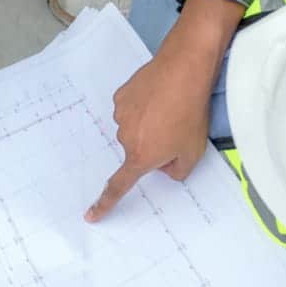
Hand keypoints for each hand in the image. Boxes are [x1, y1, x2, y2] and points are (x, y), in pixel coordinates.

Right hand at [84, 49, 218, 220]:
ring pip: (134, 128)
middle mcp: (125, 138)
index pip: (119, 185)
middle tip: (175, 129)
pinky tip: (158, 96)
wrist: (183, 71)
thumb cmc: (191, 113)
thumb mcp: (194, 152)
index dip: (105, 203)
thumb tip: (165, 168)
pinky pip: (131, 108)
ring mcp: (121, 115)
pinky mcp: (121, 96)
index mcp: (141, 157)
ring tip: (170, 108)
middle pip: (136, 150)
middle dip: (152, 145)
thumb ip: (177, 171)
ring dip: (149, 123)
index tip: (91, 215)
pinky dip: (143, 106)